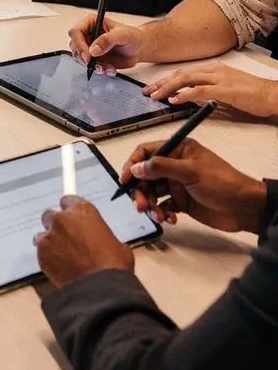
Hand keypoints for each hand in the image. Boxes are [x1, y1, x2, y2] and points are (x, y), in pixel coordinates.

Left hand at [36, 196, 134, 287]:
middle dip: (58, 226)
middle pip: (51, 215)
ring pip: (43, 234)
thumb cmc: (114, 264)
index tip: (73, 221)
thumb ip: (100, 236)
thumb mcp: (116, 244)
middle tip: (67, 240)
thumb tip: (100, 242)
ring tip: (62, 256)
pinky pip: (41, 251)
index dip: (70, 212)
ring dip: (51, 241)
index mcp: (83, 211)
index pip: (68, 200)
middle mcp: (62, 219)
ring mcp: (49, 236)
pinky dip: (48, 257)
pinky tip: (58, 267)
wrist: (99, 288)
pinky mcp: (41, 253)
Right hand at [68, 13, 148, 73]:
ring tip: (106, 67)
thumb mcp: (122, 34)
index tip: (88, 55)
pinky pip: (90, 67)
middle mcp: (88, 35)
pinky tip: (110, 68)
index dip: (79, 44)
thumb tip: (93, 49)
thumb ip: (107, 40)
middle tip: (94, 64)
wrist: (139, 49)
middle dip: (84, 58)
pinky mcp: (94, 59)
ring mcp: (90, 47)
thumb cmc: (133, 36)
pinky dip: (99, 70)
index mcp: (92, 23)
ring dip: (92, 65)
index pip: (76, 32)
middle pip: (75, 46)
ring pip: (80, 58)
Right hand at [119, 138, 266, 233]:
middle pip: (147, 175)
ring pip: (153, 193)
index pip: (147, 152)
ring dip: (151, 205)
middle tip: (141, 206)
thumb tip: (135, 168)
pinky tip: (170, 219)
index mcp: (178, 150)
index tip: (125, 181)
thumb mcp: (190, 172)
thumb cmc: (220, 182)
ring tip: (158, 216)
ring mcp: (178, 184)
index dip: (133, 164)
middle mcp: (175, 165)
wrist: (244, 207)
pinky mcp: (182, 202)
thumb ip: (161, 168)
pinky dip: (163, 213)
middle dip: (141, 190)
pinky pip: (164, 206)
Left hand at [144, 62, 277, 118]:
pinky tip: (174, 100)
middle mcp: (213, 70)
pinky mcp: (224, 90)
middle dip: (162, 83)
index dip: (166, 79)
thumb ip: (207, 89)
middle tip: (148, 92)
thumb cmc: (250, 94)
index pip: (184, 72)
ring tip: (156, 96)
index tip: (154, 87)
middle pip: (181, 74)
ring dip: (168, 88)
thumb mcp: (224, 88)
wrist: (270, 94)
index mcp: (213, 68)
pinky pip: (199, 91)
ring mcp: (219, 78)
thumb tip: (189, 95)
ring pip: (186, 79)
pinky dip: (184, 95)